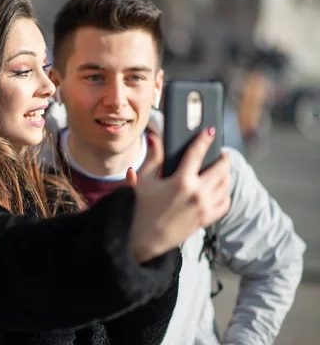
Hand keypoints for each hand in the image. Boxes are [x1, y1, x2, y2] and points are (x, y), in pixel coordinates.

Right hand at [129, 128, 230, 262]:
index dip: (205, 139)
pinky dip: (225, 194)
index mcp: (181, 181)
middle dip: (223, 158)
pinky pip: (225, 203)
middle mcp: (197, 193)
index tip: (210, 131)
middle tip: (221, 153)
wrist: (148, 239)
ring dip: (226, 174)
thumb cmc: (143, 208)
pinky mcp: (207, 218)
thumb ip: (152, 159)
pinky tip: (220, 189)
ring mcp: (204, 207)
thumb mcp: (144, 181)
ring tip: (221, 170)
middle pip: (221, 168)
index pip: (197, 153)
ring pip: (226, 185)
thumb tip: (155, 139)